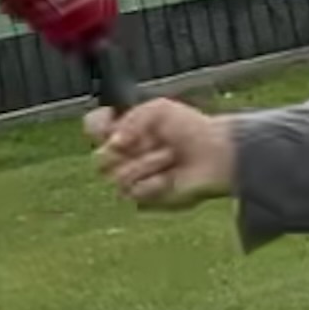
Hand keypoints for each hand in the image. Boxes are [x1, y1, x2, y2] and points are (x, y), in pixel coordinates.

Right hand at [88, 95, 237, 208]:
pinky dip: (154, 183)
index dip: (97, 126)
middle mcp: (124, 155)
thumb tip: (113, 143)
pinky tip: (170, 177)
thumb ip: (132, 119)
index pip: (92, 127)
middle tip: (147, 143)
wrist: (216, 154)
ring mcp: (132, 178)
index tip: (110, 122)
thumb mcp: (160, 110)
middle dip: (122, 152)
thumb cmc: (191, 129)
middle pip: (98, 159)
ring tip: (170, 156)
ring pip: (117, 177)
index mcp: (124, 129)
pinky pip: (135, 193)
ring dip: (147, 164)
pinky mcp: (144, 199)